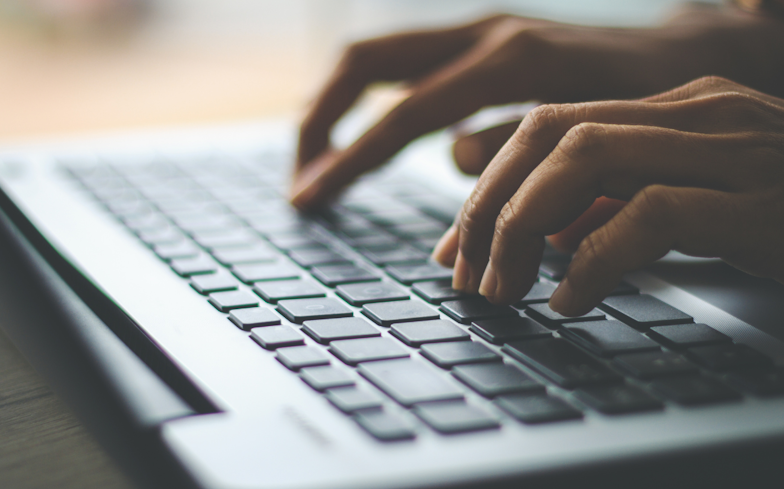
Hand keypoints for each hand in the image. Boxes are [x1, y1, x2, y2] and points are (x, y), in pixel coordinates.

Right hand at [291, 5, 783, 208]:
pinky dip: (370, 103)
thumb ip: (520, 149)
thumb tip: (453, 159)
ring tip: (317, 164)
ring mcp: (478, 30)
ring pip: (376, 57)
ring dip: (334, 108)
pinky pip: (403, 66)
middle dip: (318, 121)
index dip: (349, 162)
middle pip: (364, 62)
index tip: (309, 200)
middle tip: (301, 180)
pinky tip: (362, 141)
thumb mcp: (598, 136)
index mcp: (511, 62)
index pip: (403, 115)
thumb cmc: (654, 100)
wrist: (690, 51)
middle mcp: (484, 33)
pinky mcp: (479, 41)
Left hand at [431, 76, 783, 316]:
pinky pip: (651, 214)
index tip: (455, 245)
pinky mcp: (762, 202)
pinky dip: (594, 259)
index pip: (551, 124)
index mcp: (680, 108)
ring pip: (586, 157)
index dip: (488, 183)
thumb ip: (619, 208)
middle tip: (465, 273)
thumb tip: (542, 236)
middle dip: (491, 205)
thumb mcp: (692, 213)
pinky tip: (570, 302)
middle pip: (552, 132)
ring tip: (502, 289)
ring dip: (524, 227)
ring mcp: (737, 149)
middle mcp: (703, 112)